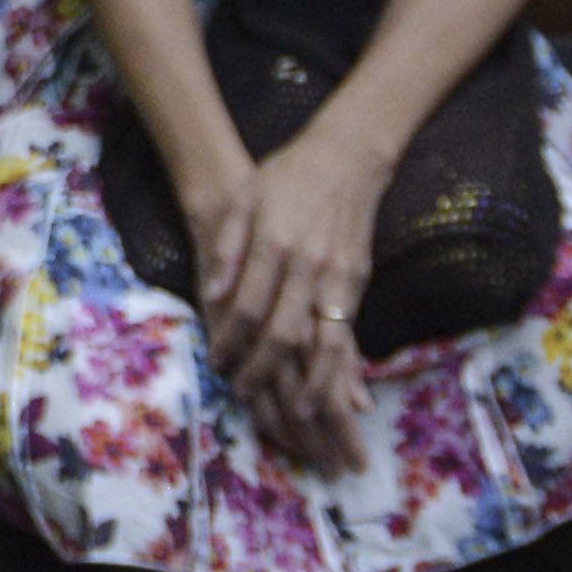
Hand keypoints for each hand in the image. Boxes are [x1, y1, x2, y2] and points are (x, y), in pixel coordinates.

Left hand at [195, 129, 386, 474]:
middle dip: (264, 370)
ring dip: (313, 382)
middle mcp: (307, 264)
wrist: (346, 157)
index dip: (231, 341)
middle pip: (284, 331)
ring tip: (298, 413)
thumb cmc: (286, 176)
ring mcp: (338, 275)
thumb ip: (227, 245)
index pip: (247, 306)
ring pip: (326, 341)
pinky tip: (336, 388)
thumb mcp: (245, 198)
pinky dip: (343, 365)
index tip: (217, 363)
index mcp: (273, 244)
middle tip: (245, 394)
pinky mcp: (358, 280)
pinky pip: (350, 331)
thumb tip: (212, 292)